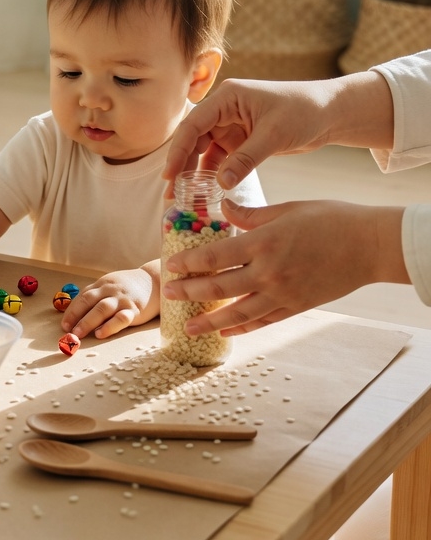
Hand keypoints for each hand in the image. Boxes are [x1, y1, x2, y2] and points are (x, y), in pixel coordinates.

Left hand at [60, 267, 158, 339]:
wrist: (156, 281)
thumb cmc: (130, 287)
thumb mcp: (112, 285)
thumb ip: (97, 296)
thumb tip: (76, 313)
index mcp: (103, 284)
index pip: (83, 296)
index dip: (72, 311)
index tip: (64, 324)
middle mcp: (111, 290)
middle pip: (89, 302)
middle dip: (76, 316)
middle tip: (67, 330)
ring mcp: (123, 300)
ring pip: (102, 309)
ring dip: (88, 322)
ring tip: (78, 334)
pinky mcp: (135, 310)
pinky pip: (121, 318)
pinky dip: (109, 326)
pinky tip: (101, 333)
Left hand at [161, 199, 407, 335]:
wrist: (369, 245)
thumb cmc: (331, 219)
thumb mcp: (287, 208)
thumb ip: (251, 214)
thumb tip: (224, 207)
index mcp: (263, 242)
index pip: (214, 256)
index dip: (188, 263)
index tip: (171, 266)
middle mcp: (268, 272)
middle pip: (220, 286)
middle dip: (190, 292)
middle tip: (169, 295)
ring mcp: (283, 293)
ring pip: (238, 312)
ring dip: (210, 321)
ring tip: (189, 327)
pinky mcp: (296, 306)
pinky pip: (263, 320)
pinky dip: (242, 328)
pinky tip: (226, 331)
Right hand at [163, 71, 395, 195]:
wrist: (329, 113)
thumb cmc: (304, 112)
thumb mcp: (274, 135)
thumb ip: (246, 159)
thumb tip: (220, 184)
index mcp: (228, 98)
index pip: (194, 124)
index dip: (178, 150)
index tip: (170, 175)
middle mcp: (224, 110)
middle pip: (193, 139)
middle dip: (182, 167)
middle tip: (172, 195)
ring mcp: (231, 126)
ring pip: (204, 152)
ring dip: (195, 175)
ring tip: (186, 200)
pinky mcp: (240, 141)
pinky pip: (220, 160)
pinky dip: (214, 177)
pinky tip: (207, 195)